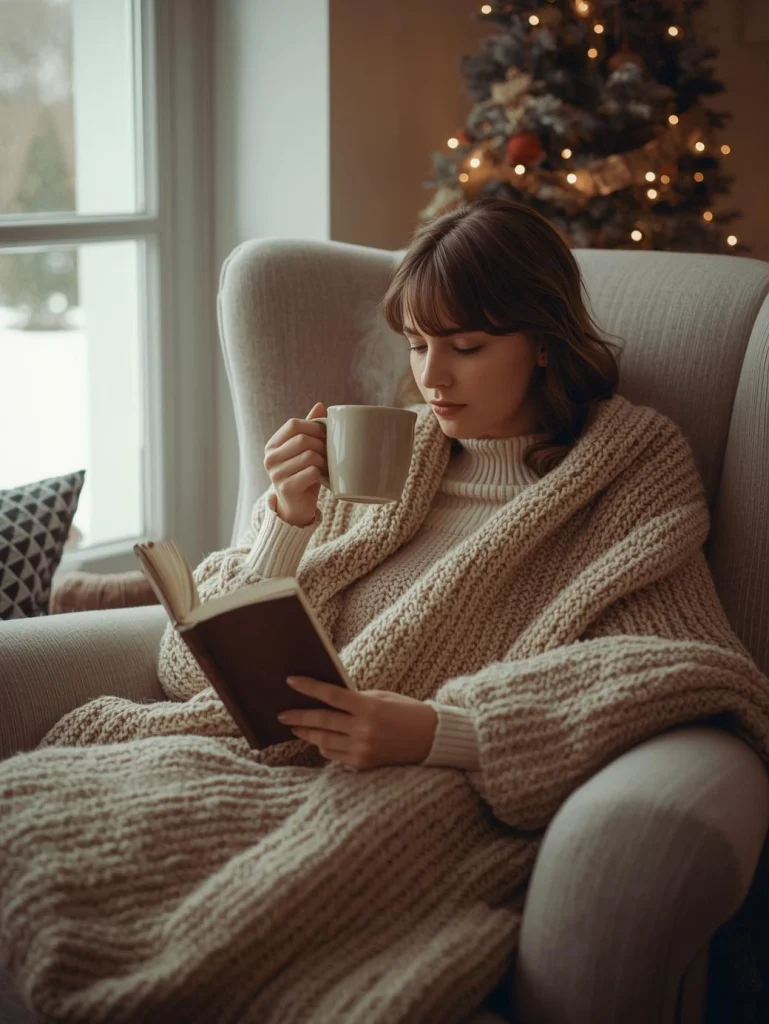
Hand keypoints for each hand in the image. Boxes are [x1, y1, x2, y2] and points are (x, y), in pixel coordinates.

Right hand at [263, 402, 327, 526]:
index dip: (314, 427)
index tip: (325, 436)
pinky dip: (321, 474)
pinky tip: (322, 478)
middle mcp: (269, 458)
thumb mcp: (304, 450)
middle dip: (321, 445)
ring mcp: (275, 474)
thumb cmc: (303, 474)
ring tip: (326, 466)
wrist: (297, 507)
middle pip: (303, 439)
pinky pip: (311, 472)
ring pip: (309, 455)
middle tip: (329, 453)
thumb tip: (320, 405)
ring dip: (323, 460)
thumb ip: (309, 428)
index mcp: (272, 445)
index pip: (294, 424)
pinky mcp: (285, 488)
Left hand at [278, 677, 437, 770]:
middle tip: (282, 714)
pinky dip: (323, 746)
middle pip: (321, 720)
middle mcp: (364, 729)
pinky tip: (318, 739)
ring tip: (296, 726)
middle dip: (298, 716)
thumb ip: (355, 699)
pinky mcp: (363, 764)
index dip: (309, 687)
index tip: (291, 681)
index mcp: (369, 707)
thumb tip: (326, 699)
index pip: (331, 695)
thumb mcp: (382, 697)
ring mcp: (362, 749)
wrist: (430, 739)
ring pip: (323, 740)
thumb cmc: (405, 711)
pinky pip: (334, 755)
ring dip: (307, 733)